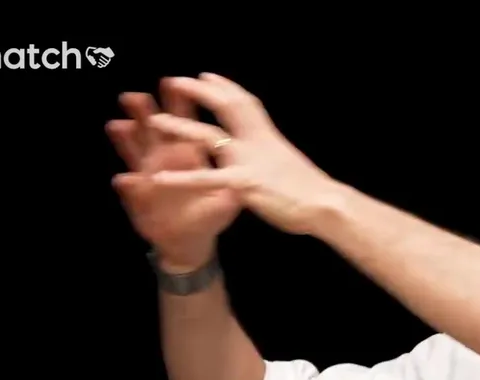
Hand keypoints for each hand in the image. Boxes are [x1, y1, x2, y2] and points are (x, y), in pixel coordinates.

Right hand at [108, 80, 240, 270]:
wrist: (190, 239)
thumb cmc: (209, 214)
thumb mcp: (227, 200)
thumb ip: (233, 186)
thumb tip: (244, 176)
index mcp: (189, 154)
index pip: (184, 123)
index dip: (179, 104)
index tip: (174, 83)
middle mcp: (165, 160)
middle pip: (153, 130)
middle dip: (145, 113)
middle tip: (135, 95)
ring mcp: (149, 176)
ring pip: (136, 153)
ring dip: (127, 140)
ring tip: (118, 125)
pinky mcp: (140, 198)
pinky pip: (132, 190)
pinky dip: (128, 185)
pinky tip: (122, 179)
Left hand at [143, 74, 336, 235]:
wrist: (325, 203)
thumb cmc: (311, 189)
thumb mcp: (288, 163)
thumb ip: (272, 156)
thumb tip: (269, 156)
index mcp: (268, 137)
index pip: (244, 102)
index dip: (224, 87)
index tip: (206, 75)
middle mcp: (256, 142)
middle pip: (225, 107)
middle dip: (199, 91)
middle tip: (173, 80)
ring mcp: (249, 161)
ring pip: (208, 138)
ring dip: (180, 127)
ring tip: (154, 121)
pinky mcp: (243, 183)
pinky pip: (206, 179)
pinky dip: (182, 178)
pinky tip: (159, 178)